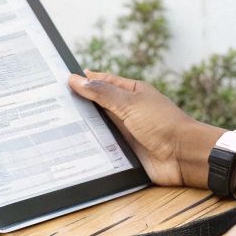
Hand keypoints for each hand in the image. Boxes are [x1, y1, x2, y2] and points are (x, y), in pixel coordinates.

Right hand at [67, 70, 215, 186]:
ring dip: (84, 128)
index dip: (83, 80)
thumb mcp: (129, 103)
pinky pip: (104, 148)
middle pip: (98, 106)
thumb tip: (77, 80)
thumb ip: (102, 93)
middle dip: (79, 105)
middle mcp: (128, 111)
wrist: (183, 156)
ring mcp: (127, 131)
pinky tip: (74, 148)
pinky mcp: (126, 151)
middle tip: (52, 105)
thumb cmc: (163, 123)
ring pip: (99, 127)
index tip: (61, 80)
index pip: (102, 82)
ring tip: (56, 127)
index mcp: (131, 92)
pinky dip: (92, 147)